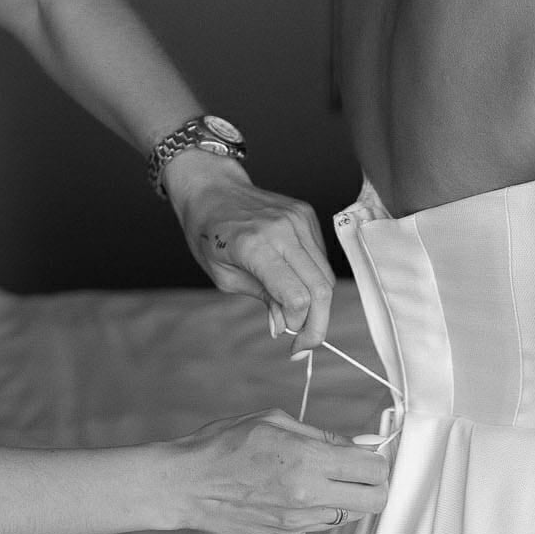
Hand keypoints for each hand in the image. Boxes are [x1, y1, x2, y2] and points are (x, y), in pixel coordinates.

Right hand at [162, 409, 389, 533]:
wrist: (187, 485)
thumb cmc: (225, 443)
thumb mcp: (274, 421)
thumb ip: (321, 435)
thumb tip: (357, 444)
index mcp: (307, 460)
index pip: (373, 467)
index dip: (378, 456)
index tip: (368, 449)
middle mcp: (309, 495)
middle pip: (377, 500)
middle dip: (377, 482)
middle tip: (360, 468)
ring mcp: (299, 520)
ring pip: (355, 515)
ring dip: (353, 496)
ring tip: (333, 478)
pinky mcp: (287, 533)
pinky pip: (327, 523)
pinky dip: (330, 507)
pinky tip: (310, 490)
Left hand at [163, 156, 334, 347]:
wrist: (212, 189)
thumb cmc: (208, 233)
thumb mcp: (224, 276)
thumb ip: (262, 299)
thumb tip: (285, 326)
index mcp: (255, 246)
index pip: (298, 296)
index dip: (301, 327)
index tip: (292, 345)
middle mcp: (283, 230)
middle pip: (321, 288)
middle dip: (318, 324)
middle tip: (304, 344)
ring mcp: (299, 219)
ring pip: (326, 274)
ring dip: (317, 304)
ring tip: (296, 316)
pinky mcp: (307, 215)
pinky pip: (320, 257)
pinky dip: (312, 279)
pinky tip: (293, 283)